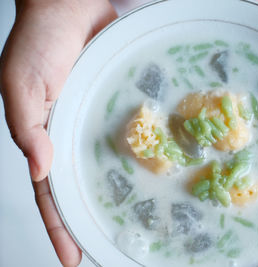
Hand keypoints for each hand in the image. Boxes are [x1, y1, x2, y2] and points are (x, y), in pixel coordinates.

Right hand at [0, 0, 116, 264]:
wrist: (71, 8)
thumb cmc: (39, 42)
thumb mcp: (20, 84)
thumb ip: (26, 127)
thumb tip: (41, 169)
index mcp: (43, 137)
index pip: (49, 192)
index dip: (58, 225)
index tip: (71, 256)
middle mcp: (70, 136)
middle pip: (79, 187)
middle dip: (88, 221)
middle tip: (105, 248)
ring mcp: (94, 123)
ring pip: (104, 167)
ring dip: (113, 195)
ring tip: (133, 223)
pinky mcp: (115, 107)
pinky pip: (128, 136)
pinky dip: (135, 157)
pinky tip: (152, 174)